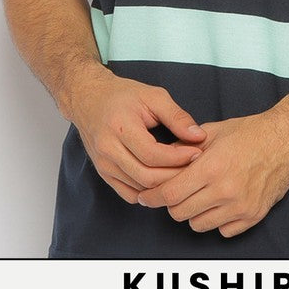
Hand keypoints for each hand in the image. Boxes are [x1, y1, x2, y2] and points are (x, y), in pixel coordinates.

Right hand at [68, 66, 206, 203]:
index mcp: (121, 127)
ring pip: (139, 189)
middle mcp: (108, 149)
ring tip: (182, 173)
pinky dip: (148, 192)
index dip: (178, 158)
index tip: (197, 152)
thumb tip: (199, 136)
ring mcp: (104, 164)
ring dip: (164, 186)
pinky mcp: (103, 173)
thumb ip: (177, 116)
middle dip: (175, 175)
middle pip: (147, 177)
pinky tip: (162, 179)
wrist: (89, 98)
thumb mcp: (153, 96)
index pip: (153, 155)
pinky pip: (129, 194)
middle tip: (194, 167)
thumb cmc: (122, 95)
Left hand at [135, 111, 288, 236]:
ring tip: (200, 195)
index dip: (153, 196)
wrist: (285, 140)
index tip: (145, 196)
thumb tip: (160, 157)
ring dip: (193, 213)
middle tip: (176, 192)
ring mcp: (239, 207)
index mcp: (211, 167)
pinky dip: (216, 220)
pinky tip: (220, 203)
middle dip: (172, 203)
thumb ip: (184, 146)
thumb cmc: (249, 132)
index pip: (170, 193)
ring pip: (198, 225)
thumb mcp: (213, 131)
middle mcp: (224, 190)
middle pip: (180, 213)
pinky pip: (222, 231)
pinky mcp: (252, 217)